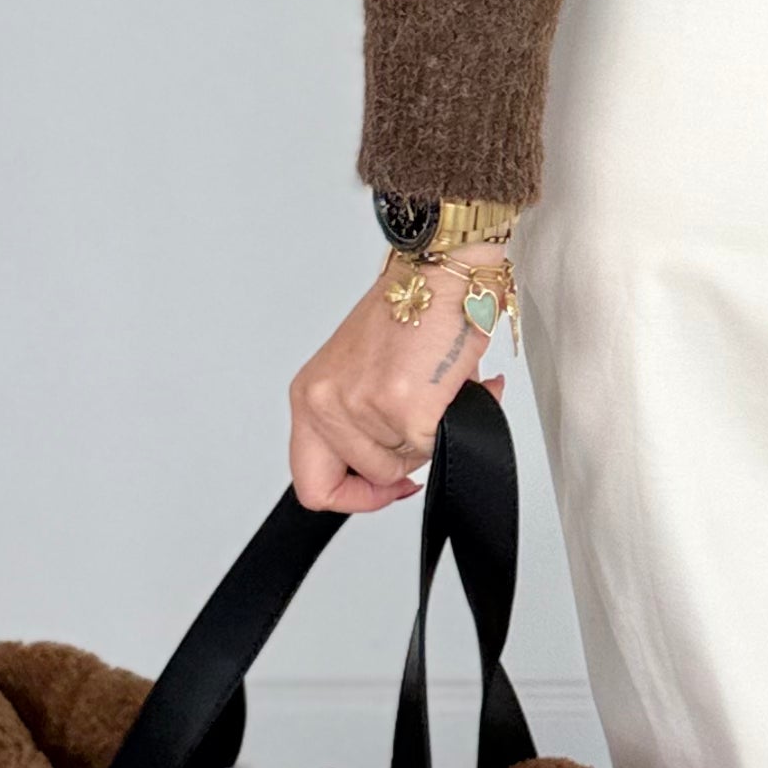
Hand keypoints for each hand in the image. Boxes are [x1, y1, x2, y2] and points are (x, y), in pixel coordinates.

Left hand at [289, 265, 509, 512]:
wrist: (443, 269)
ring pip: (407, 463)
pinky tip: (457, 384)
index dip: (355, 497)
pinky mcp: (404, 406)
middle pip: (370, 476)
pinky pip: (436, 444)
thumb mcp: (361, 375)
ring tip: (438, 389)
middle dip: (407, 457)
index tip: (385, 486)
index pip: (312, 484)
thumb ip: (363, 426)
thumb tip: (398, 466)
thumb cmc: (413, 311)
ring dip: (432, 434)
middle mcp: (325, 401)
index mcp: (310, 396)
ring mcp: (362, 406)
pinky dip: (455, 420)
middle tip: (424, 424)